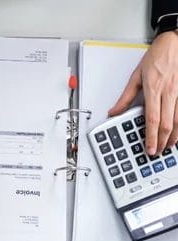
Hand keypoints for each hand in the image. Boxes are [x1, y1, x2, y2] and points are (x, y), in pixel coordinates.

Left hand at [109, 31, 177, 154]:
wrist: (175, 42)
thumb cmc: (157, 56)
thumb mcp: (136, 76)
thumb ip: (125, 97)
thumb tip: (114, 112)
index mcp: (154, 90)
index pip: (152, 119)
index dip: (151, 137)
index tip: (149, 148)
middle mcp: (169, 92)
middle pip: (168, 124)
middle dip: (162, 141)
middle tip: (157, 152)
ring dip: (175, 136)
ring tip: (168, 146)